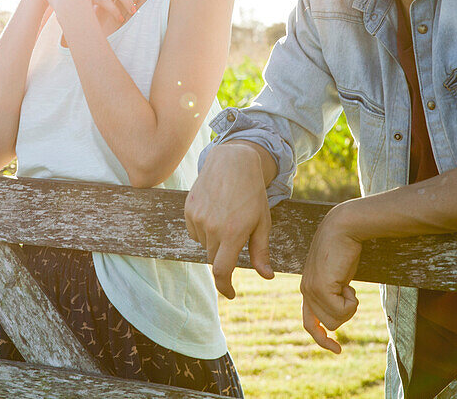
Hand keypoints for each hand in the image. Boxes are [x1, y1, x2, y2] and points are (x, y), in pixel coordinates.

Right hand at [184, 142, 275, 298]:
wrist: (232, 162)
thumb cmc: (252, 194)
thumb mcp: (262, 222)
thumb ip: (262, 252)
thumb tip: (268, 276)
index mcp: (233, 233)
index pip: (222, 271)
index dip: (225, 287)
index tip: (231, 293)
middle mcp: (213, 227)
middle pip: (214, 258)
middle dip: (224, 256)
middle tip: (236, 237)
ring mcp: (198, 218)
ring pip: (204, 245)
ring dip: (213, 242)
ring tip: (226, 219)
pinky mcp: (189, 209)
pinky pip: (194, 232)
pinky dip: (204, 230)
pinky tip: (215, 212)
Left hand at [300, 203, 361, 352]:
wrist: (343, 228)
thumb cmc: (344, 250)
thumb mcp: (338, 276)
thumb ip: (335, 293)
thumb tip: (339, 315)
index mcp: (308, 288)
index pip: (309, 322)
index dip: (322, 338)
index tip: (337, 349)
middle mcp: (306, 291)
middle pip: (329, 324)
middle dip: (345, 312)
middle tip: (349, 291)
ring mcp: (311, 291)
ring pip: (336, 320)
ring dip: (349, 307)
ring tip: (347, 284)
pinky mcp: (320, 288)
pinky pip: (341, 311)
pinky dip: (351, 302)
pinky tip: (348, 283)